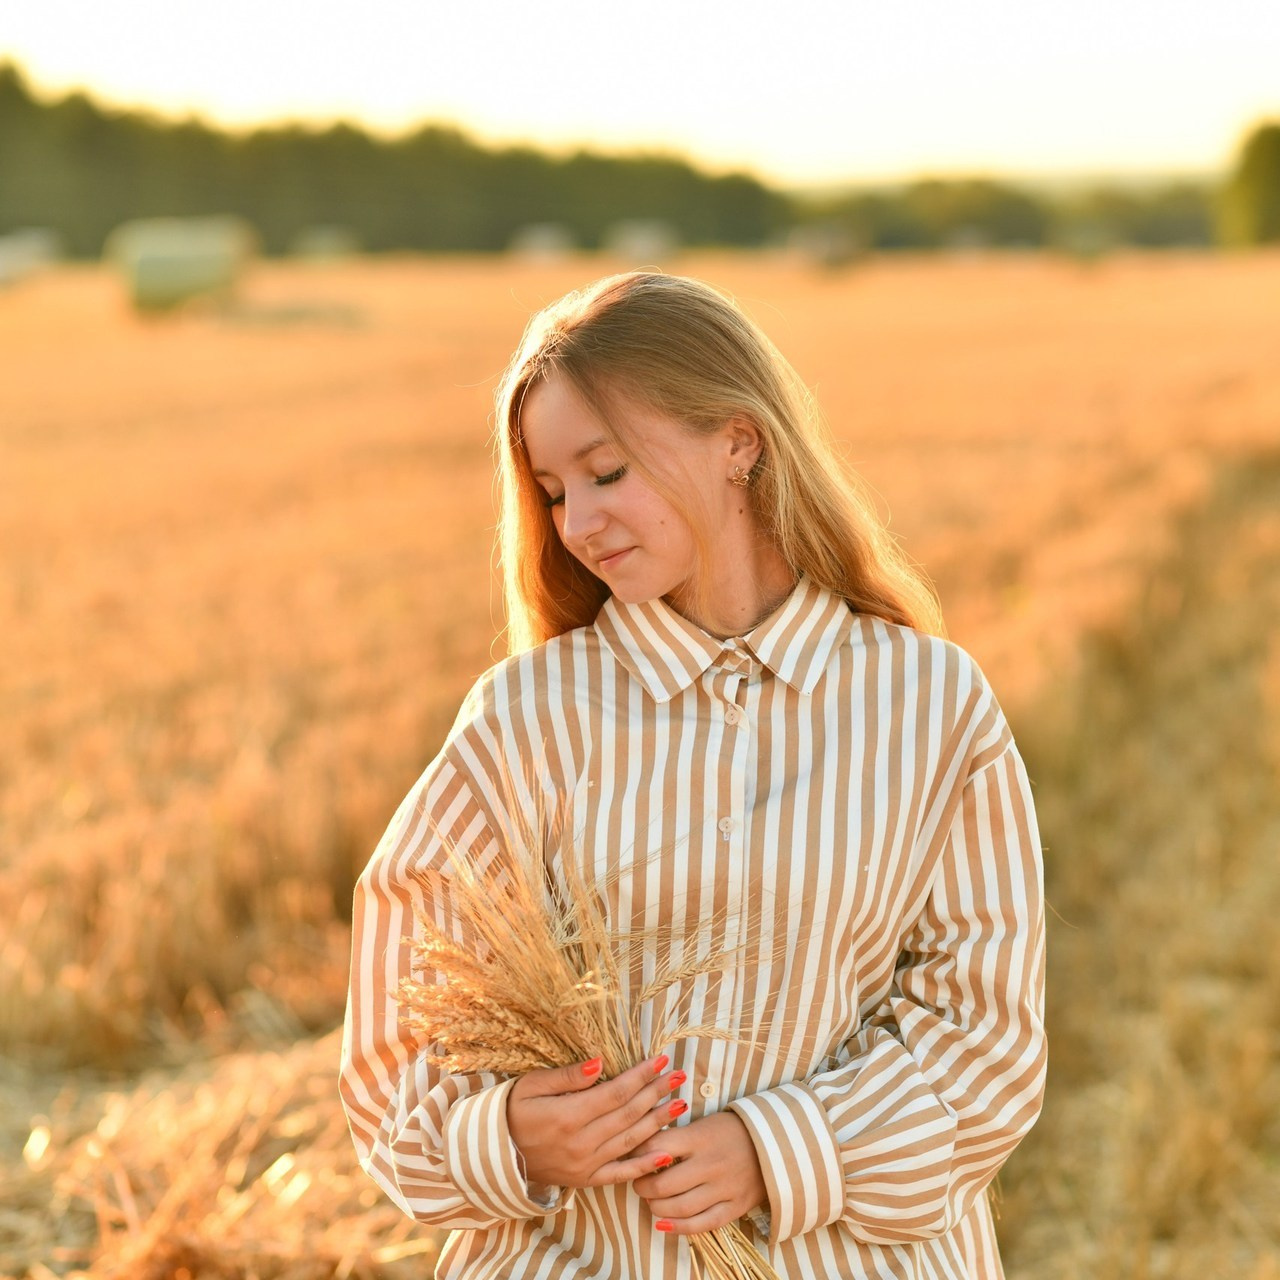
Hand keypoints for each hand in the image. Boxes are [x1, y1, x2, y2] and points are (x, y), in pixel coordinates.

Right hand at [507, 1054, 687, 1188]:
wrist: (496, 1156)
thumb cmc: (513, 1112)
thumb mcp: (532, 1085)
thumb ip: (567, 1077)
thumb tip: (600, 1064)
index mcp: (568, 1116)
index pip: (615, 1092)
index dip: (641, 1076)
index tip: (661, 1060)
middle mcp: (581, 1143)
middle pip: (628, 1114)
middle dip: (657, 1092)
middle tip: (679, 1075)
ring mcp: (586, 1164)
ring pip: (631, 1141)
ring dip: (659, 1122)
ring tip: (681, 1104)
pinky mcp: (587, 1180)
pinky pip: (621, 1174)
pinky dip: (645, 1165)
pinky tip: (667, 1154)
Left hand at [631, 1110, 766, 1233]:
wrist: (774, 1144)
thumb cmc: (731, 1131)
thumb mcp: (703, 1124)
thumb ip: (676, 1137)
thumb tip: (640, 1148)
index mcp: (700, 1138)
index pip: (657, 1147)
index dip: (638, 1155)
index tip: (632, 1158)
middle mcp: (710, 1164)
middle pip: (663, 1184)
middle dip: (642, 1187)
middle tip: (638, 1183)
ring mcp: (723, 1189)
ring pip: (679, 1208)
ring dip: (656, 1208)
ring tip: (651, 1201)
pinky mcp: (734, 1208)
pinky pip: (701, 1225)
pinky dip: (678, 1228)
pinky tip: (663, 1224)